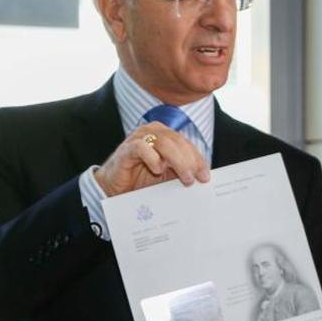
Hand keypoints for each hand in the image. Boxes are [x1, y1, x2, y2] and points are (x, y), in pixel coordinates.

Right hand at [93, 122, 208, 196]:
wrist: (116, 188)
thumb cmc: (141, 180)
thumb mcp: (167, 177)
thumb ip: (182, 173)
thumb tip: (203, 178)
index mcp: (165, 135)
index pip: (186, 144)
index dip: (198, 160)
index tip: (205, 176)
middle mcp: (153, 132)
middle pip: (178, 142)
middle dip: (190, 161)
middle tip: (196, 179)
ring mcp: (139, 138)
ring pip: (164, 143)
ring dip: (178, 162)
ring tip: (185, 178)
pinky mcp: (127, 149)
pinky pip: (142, 148)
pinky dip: (153, 159)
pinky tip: (158, 170)